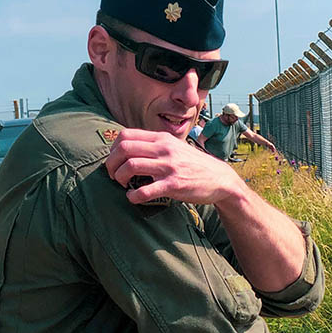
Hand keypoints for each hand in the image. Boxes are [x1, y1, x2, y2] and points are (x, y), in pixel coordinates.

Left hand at [105, 128, 240, 205]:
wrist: (220, 178)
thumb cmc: (194, 165)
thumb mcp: (176, 147)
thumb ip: (156, 145)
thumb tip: (131, 148)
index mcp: (162, 139)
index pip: (126, 135)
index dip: (113, 148)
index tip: (114, 160)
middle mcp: (164, 149)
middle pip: (124, 148)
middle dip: (111, 163)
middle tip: (113, 174)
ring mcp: (169, 167)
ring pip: (130, 166)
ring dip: (119, 177)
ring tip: (122, 184)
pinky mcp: (174, 185)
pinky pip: (144, 190)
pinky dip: (132, 196)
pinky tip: (133, 197)